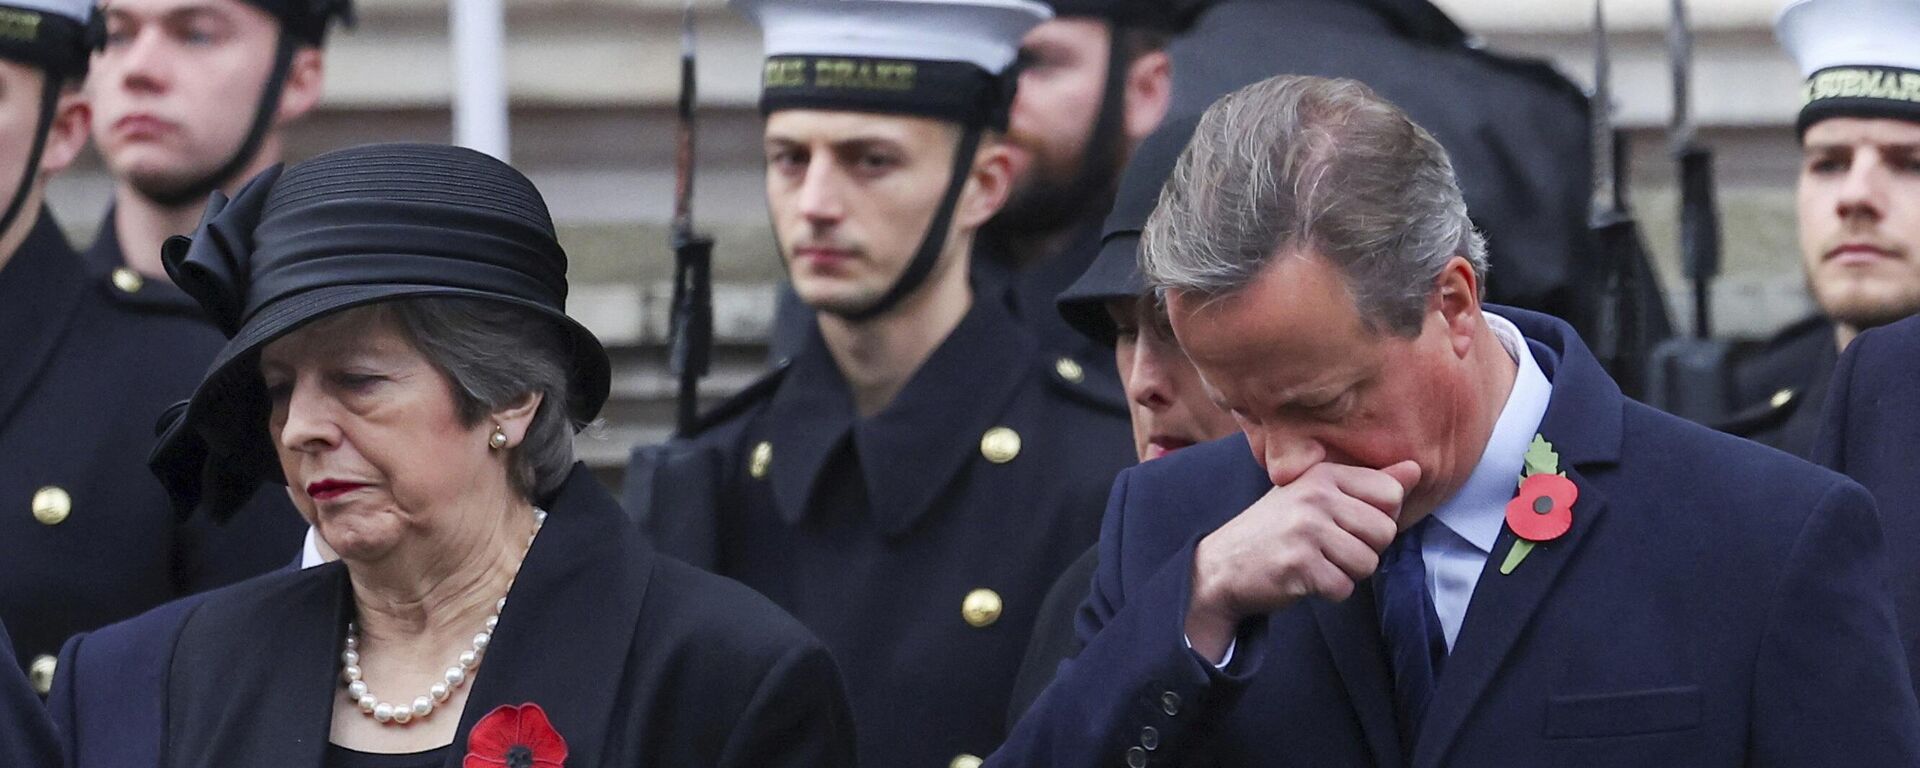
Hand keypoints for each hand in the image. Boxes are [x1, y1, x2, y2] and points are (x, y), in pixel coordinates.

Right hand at [1184, 460, 1421, 662]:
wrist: (1221, 567)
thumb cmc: (1275, 530)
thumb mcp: (1316, 495)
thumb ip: (1367, 483)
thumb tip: (1417, 469)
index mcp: (1323, 474)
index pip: (1391, 493)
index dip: (1377, 517)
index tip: (1347, 523)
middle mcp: (1315, 496)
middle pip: (1385, 532)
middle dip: (1364, 549)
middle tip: (1329, 548)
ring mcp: (1306, 530)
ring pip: (1368, 563)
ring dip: (1347, 573)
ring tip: (1316, 562)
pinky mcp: (1299, 566)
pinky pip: (1344, 587)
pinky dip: (1329, 591)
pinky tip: (1305, 579)